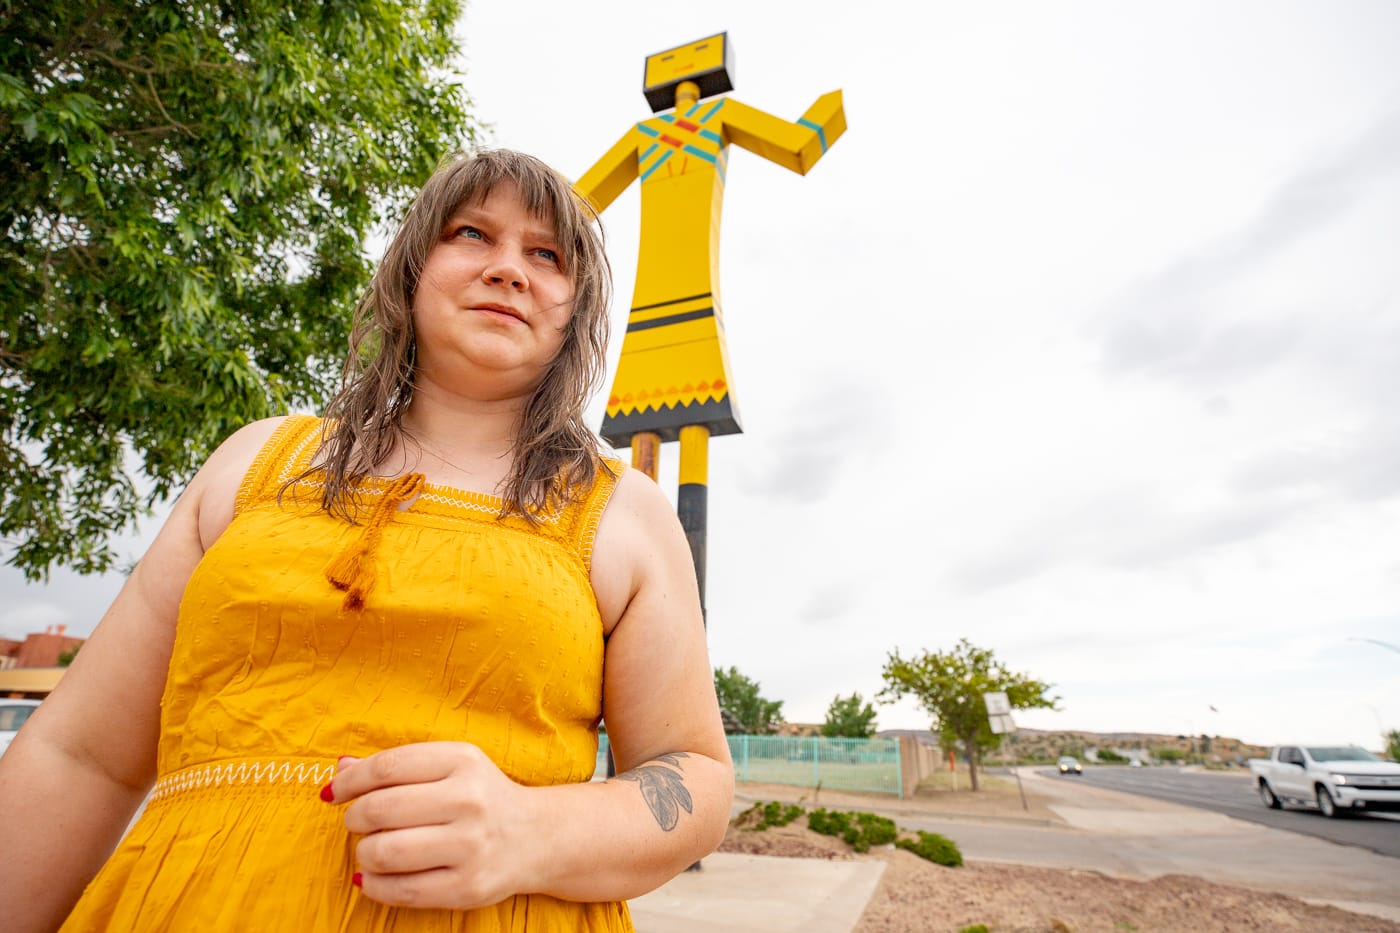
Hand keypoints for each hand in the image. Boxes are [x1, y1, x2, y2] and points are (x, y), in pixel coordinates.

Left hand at [327, 742, 529, 908]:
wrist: (536, 836)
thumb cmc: (480, 796)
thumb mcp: (449, 766)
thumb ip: (396, 766)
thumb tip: (340, 769)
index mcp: (462, 761)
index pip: (387, 767)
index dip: (351, 782)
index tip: (334, 793)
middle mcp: (469, 801)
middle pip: (380, 809)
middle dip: (355, 818)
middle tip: (358, 822)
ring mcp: (470, 846)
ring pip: (385, 852)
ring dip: (364, 852)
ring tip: (372, 849)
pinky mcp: (468, 886)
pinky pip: (400, 890)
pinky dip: (374, 884)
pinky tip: (374, 876)